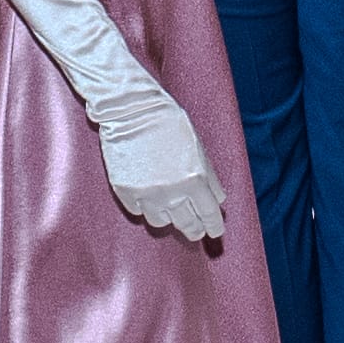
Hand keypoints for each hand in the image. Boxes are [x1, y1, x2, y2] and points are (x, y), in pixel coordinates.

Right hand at [97, 93, 232, 244]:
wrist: (131, 109)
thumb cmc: (168, 124)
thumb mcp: (198, 147)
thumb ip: (210, 177)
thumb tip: (218, 200)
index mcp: (195, 179)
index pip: (209, 214)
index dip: (213, 226)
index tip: (215, 233)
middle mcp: (172, 191)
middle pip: (186, 224)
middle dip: (193, 229)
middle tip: (195, 231)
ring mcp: (147, 194)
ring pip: (160, 222)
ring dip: (167, 217)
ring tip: (169, 208)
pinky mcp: (125, 192)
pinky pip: (138, 211)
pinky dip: (144, 206)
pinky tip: (148, 195)